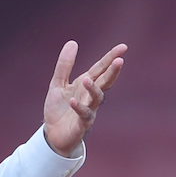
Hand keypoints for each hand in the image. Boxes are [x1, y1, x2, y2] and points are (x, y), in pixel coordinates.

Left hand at [43, 40, 126, 156]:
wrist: (52, 134)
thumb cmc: (58, 109)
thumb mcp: (58, 84)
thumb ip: (64, 65)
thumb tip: (72, 42)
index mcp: (85, 84)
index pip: (100, 69)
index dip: (110, 58)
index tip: (123, 47)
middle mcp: (90, 95)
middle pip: (105, 82)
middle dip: (112, 72)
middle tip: (120, 61)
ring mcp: (89, 109)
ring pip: (97, 98)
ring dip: (94, 89)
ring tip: (86, 79)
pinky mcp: (82, 124)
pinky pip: (84, 115)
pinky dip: (79, 108)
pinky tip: (72, 101)